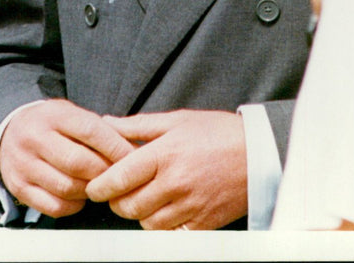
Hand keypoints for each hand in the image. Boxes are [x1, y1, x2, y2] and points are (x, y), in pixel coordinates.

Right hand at [0, 98, 135, 218]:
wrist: (8, 132)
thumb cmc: (50, 124)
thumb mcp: (69, 113)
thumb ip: (96, 128)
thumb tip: (131, 149)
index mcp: (53, 116)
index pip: (90, 131)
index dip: (115, 146)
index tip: (131, 156)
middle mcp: (35, 139)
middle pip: (78, 162)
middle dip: (104, 171)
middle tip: (118, 175)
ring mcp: (24, 165)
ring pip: (67, 187)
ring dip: (90, 190)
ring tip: (99, 185)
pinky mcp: (19, 188)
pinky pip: (53, 206)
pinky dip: (73, 206)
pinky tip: (80, 196)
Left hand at [85, 109, 247, 229]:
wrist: (258, 154)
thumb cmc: (217, 132)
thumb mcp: (178, 120)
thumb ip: (139, 125)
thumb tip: (108, 124)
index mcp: (166, 153)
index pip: (120, 177)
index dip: (101, 185)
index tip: (94, 186)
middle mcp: (175, 182)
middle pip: (129, 206)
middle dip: (118, 201)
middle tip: (119, 192)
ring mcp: (190, 206)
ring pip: (147, 223)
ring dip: (140, 213)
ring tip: (145, 197)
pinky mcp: (202, 224)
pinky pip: (169, 233)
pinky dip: (162, 224)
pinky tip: (165, 208)